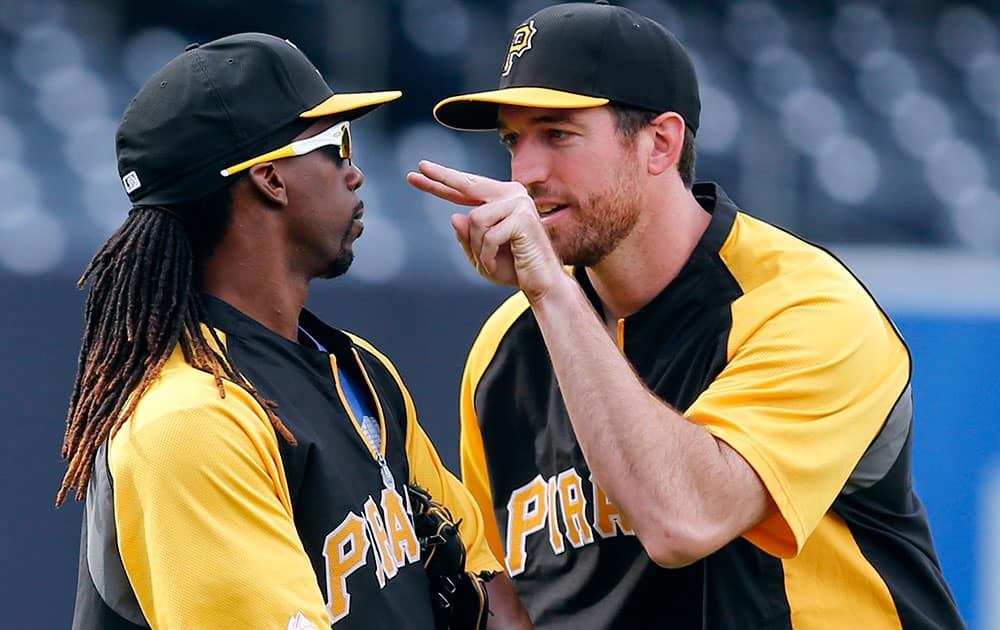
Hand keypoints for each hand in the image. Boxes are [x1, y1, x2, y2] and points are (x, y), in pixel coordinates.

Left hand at [406, 160, 563, 302]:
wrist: (541, 284)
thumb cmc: (514, 269)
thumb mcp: (480, 254)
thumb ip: (467, 236)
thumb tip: (455, 216)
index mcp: (502, 200)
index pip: (467, 189)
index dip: (442, 180)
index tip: (420, 170)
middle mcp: (511, 195)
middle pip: (468, 185)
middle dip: (441, 178)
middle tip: (416, 170)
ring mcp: (519, 203)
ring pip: (474, 220)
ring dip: (477, 247)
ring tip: (489, 260)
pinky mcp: (523, 218)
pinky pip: (488, 235)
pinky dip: (487, 255)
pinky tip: (496, 263)